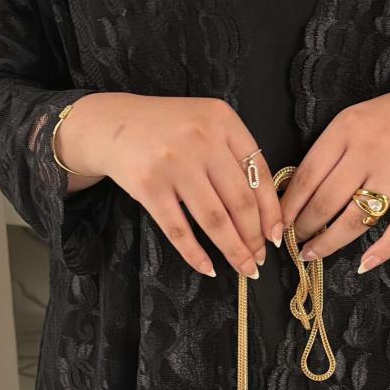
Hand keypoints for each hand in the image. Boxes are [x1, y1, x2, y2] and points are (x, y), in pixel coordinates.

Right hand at [55, 92, 283, 277]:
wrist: (112, 125)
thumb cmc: (168, 130)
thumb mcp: (206, 124)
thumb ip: (234, 155)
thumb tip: (266, 213)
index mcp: (223, 120)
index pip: (259, 173)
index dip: (272, 210)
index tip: (277, 236)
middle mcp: (201, 139)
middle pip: (240, 201)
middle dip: (254, 238)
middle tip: (260, 259)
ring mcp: (173, 164)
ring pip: (214, 220)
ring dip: (233, 250)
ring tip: (244, 268)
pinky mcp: (148, 186)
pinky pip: (179, 230)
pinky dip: (196, 254)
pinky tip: (208, 269)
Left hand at [278, 73, 389, 273]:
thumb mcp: (354, 121)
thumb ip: (328, 153)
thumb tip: (293, 195)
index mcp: (347, 127)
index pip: (307, 176)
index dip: (288, 207)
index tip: (277, 226)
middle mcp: (372, 147)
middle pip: (327, 200)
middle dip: (304, 228)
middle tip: (293, 244)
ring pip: (358, 218)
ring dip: (330, 243)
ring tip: (313, 254)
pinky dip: (383, 250)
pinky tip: (364, 265)